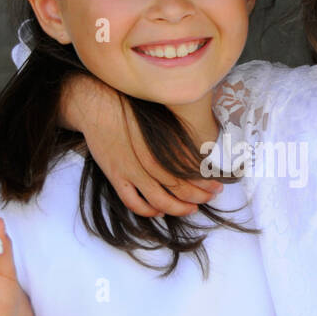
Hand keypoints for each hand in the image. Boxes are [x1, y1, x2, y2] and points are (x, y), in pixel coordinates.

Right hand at [60, 72, 223, 218]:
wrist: (98, 104)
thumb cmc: (131, 109)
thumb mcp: (161, 120)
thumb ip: (179, 138)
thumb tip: (200, 154)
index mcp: (162, 145)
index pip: (191, 170)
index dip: (206, 181)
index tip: (218, 185)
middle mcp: (149, 161)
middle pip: (180, 187)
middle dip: (199, 195)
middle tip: (211, 197)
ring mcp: (131, 171)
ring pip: (159, 200)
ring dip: (179, 208)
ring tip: (192, 208)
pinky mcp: (116, 176)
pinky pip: (132, 202)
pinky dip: (147, 210)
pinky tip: (159, 211)